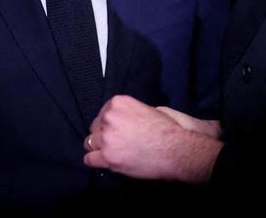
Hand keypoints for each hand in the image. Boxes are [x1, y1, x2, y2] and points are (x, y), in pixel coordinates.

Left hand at [83, 95, 222, 182]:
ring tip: (112, 154)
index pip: (102, 114)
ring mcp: (107, 137)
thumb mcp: (148, 109)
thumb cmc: (167, 130)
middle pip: (95, 128)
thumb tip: (124, 120)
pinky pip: (89, 160)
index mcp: (118, 103)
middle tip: (115, 144)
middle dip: (102, 136)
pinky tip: (104, 163)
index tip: (115, 132)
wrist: (176, 150)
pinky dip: (95, 162)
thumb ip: (130, 113)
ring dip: (99, 149)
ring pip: (90, 143)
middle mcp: (109, 117)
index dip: (108, 125)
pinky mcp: (108, 157)